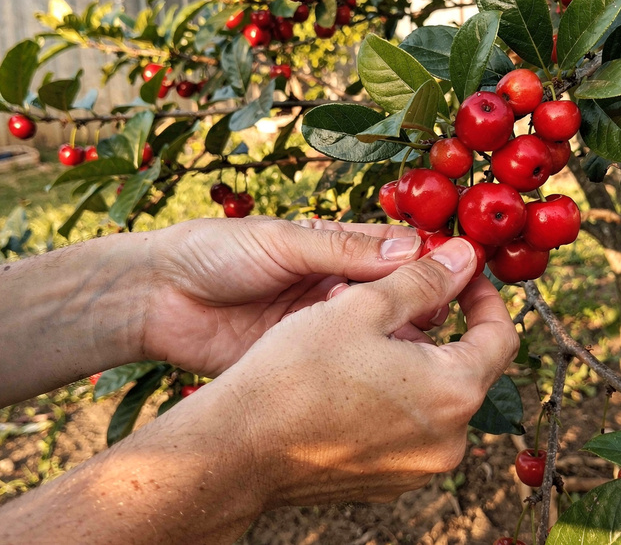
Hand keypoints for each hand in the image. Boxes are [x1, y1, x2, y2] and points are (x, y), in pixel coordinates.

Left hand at [141, 217, 425, 375]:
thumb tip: (415, 248)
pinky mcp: (304, 367)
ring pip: (381, 342)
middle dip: (421, 309)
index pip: (402, 257)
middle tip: (434, 319)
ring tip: (407, 348)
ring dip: (397, 344)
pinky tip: (381, 378)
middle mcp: (338, 291)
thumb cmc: (214, 253)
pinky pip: (349, 373)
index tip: (465, 276)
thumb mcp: (282, 242)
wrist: (154, 299)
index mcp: (337, 250)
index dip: (433, 266)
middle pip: (400, 303)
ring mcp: (324, 333)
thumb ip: (344, 249)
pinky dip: (369, 374)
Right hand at [168, 238, 519, 507]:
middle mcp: (449, 441)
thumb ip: (423, 281)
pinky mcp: (386, 484)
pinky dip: (391, 402)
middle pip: (466, 370)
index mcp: (455, 392)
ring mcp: (418, 469)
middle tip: (397, 302)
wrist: (238, 447)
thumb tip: (465, 257)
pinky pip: (405, 432)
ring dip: (413, 366)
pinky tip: (348, 382)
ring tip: (363, 340)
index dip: (484, 296)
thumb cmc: (297, 370)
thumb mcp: (364, 306)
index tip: (459, 275)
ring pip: (433, 401)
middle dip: (440, 331)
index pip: (501, 335)